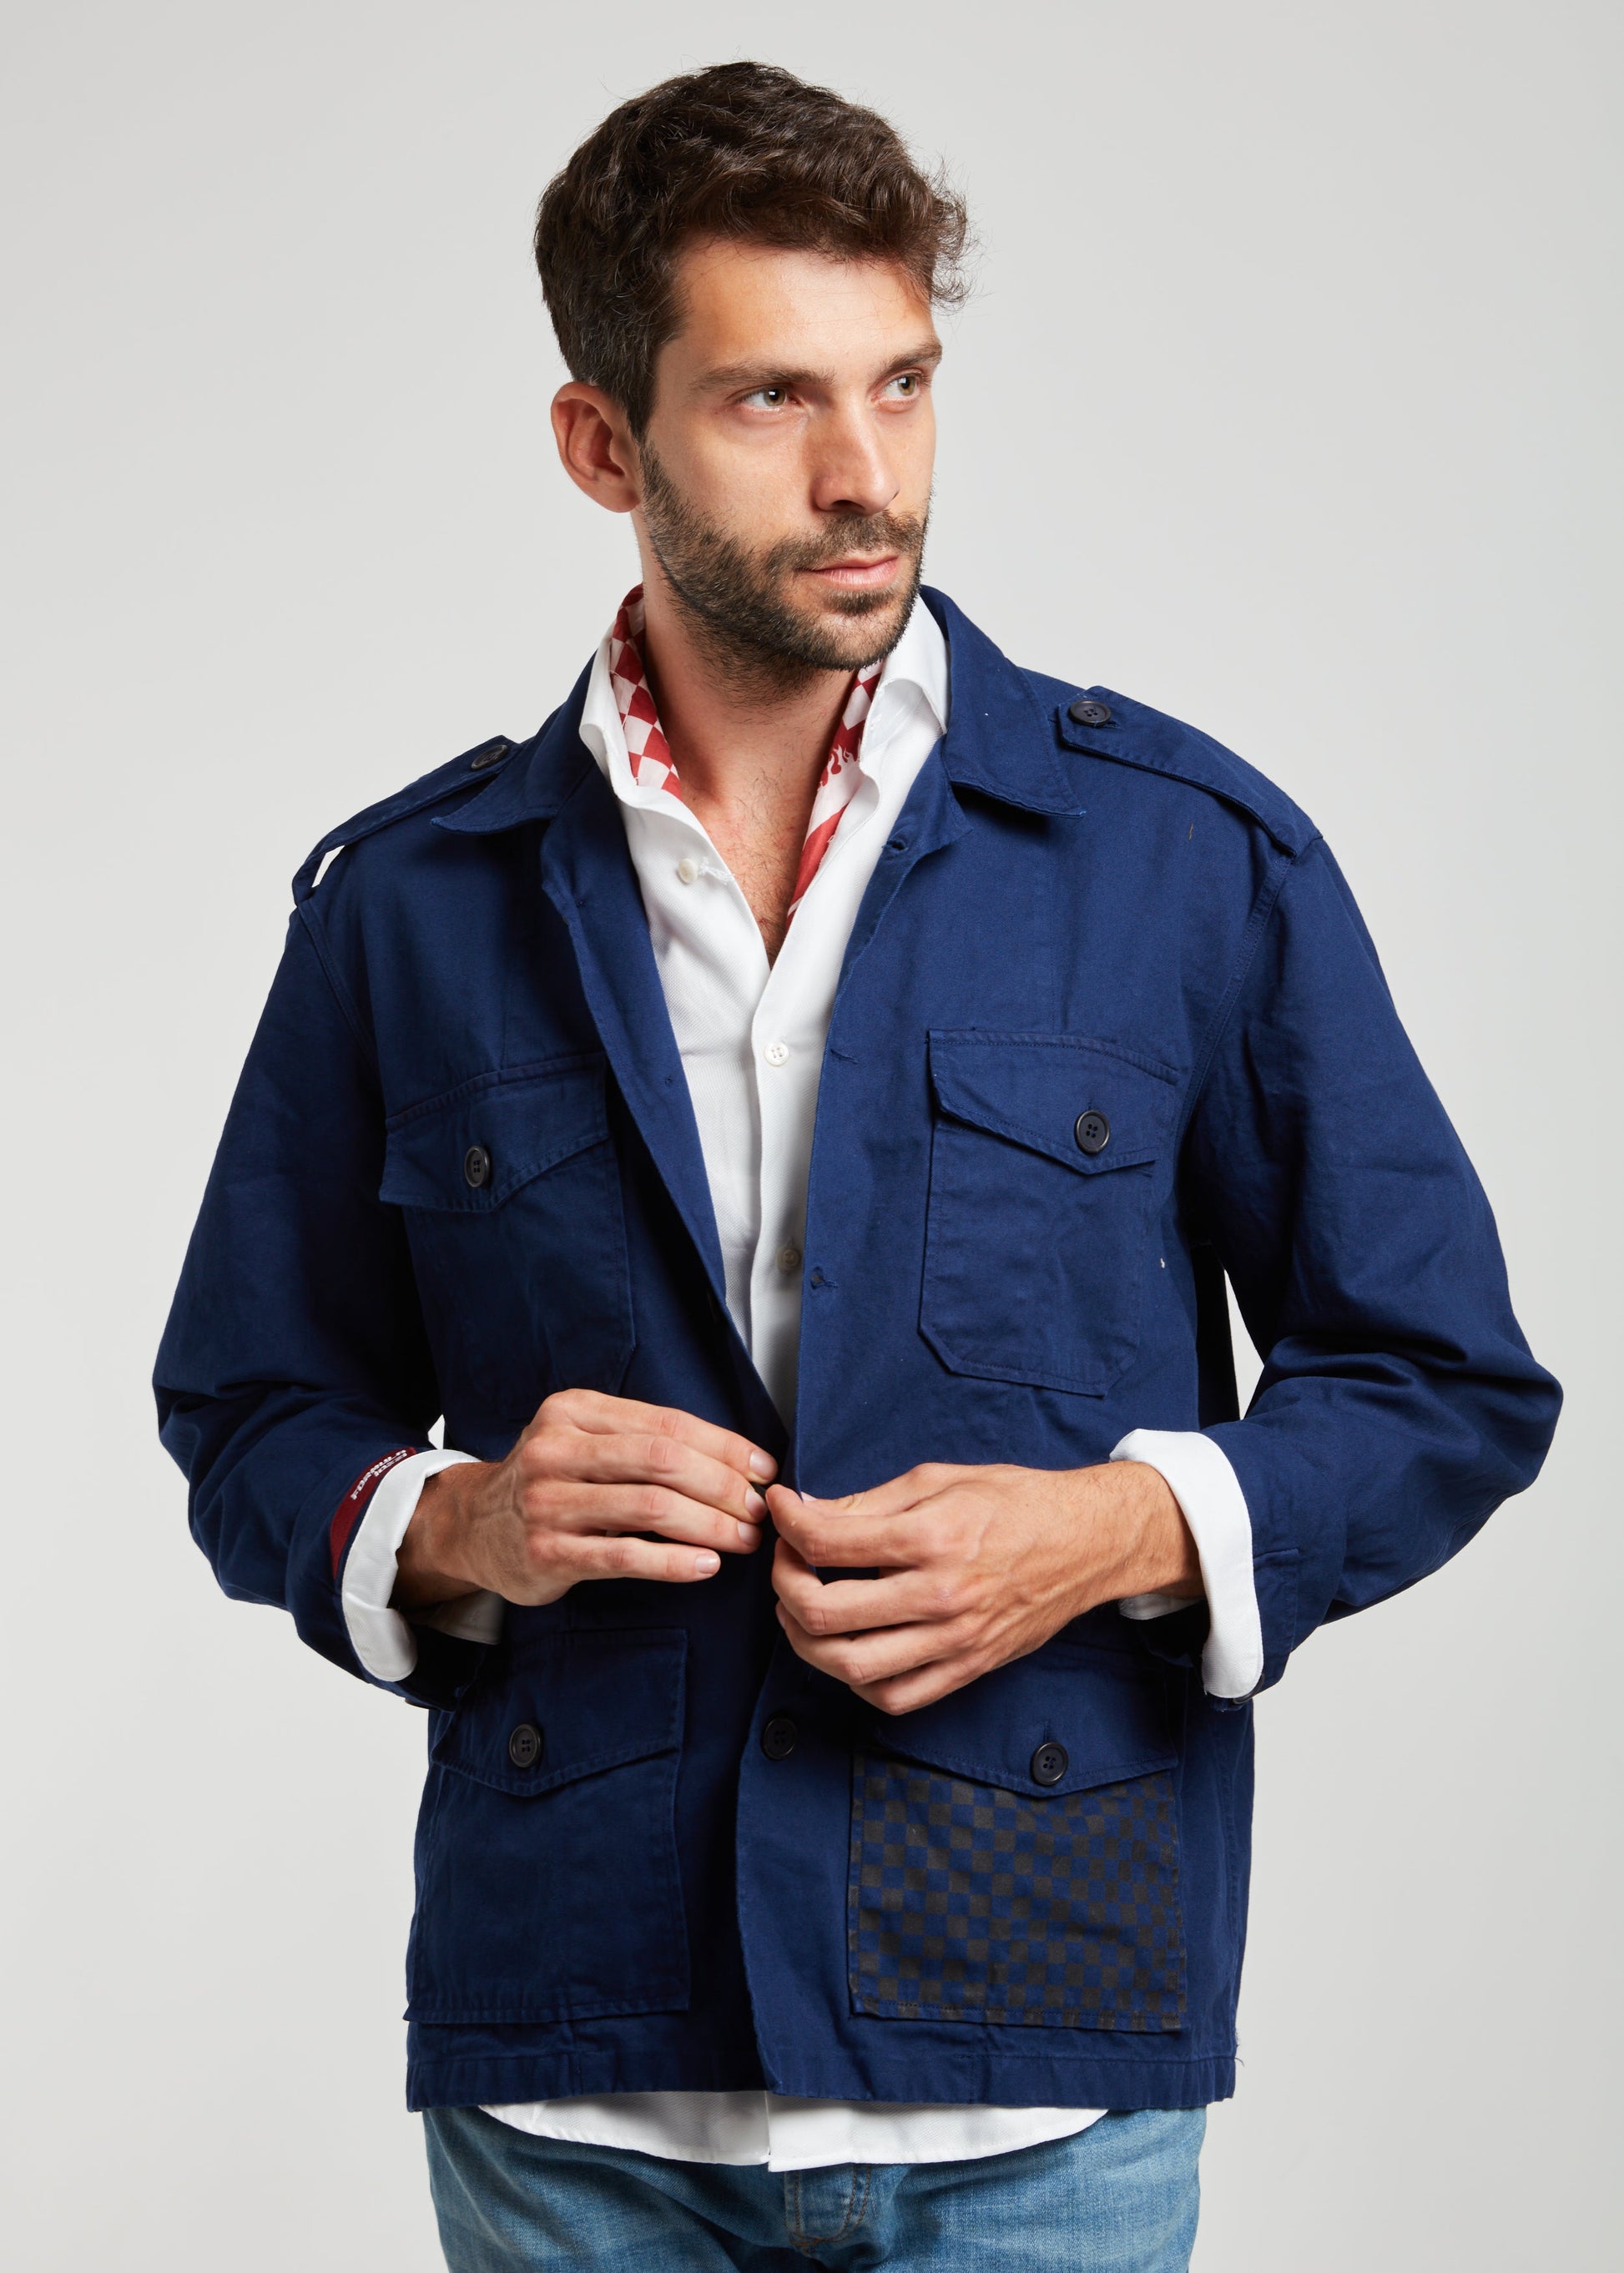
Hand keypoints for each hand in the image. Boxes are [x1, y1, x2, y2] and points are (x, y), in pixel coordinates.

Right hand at [392, 1389, 776, 1608]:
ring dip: (709, 1525)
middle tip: (757, 1509)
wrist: (474, 1528)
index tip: (762, 1468)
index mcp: (574, 1411)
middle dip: (723, 1485)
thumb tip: (736, 1461)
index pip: (667, 1423)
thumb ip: (642, 1441)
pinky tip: (704, 1566)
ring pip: (650, 1507)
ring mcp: (548, 1502)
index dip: (724, 1446)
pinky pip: (624, 1556)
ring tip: (742, 1540)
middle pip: (663, 1461)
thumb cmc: (550, 1482)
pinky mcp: (547, 1551)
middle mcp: (556, 1449)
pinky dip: (673, 1562)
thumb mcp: (583, 1440)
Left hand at [768, 1460, 1197, 1714]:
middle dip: (785, 1585)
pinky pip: (895, 1696)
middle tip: (786, 1563)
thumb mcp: (940, 1479)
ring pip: (852, 1665)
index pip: (830, 1541)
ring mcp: (955, 1640)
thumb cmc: (1015, 1502)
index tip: (779, 1508)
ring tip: (802, 1611)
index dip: (788, 1522)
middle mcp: (941, 1595)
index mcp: (933, 1537)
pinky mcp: (968, 1668)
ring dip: (806, 1641)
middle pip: (827, 1613)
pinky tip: (848, 1649)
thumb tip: (808, 1513)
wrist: (1086, 1542)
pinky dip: (856, 1680)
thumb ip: (870, 1502)